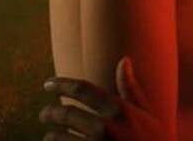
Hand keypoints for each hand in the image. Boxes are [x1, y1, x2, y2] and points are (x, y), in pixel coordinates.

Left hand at [40, 57, 163, 139]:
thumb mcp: (147, 115)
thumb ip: (130, 89)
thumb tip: (124, 60)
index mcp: (120, 111)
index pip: (82, 89)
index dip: (60, 83)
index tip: (47, 84)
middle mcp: (106, 128)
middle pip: (65, 113)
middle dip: (49, 113)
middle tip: (45, 114)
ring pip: (57, 137)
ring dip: (50, 136)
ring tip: (50, 135)